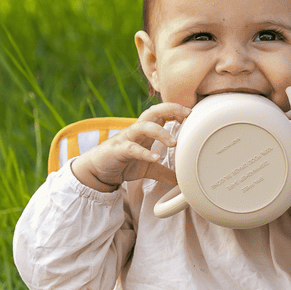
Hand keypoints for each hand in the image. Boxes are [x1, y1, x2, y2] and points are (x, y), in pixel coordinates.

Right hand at [71, 103, 190, 191]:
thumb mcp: (148, 167)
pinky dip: (145, 153)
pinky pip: (132, 148)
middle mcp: (137, 131)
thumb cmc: (123, 163)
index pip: (161, 113)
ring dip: (160, 132)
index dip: (176, 110)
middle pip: (153, 111)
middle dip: (171, 109)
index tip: (191, 114)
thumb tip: (181, 180)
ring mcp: (127, 139)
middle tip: (187, 115)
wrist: (99, 171)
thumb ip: (164, 171)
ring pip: (143, 126)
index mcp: (145, 131)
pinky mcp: (118, 150)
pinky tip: (156, 158)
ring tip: (174, 143)